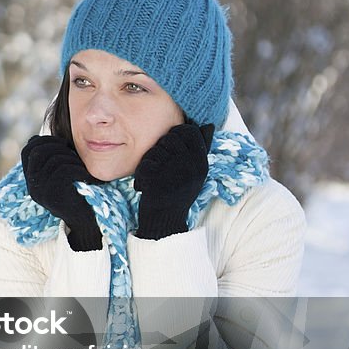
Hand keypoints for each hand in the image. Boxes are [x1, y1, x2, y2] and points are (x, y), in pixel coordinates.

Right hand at [22, 135, 101, 250]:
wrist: (87, 224)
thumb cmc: (80, 193)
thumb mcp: (62, 173)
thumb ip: (52, 158)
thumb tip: (39, 136)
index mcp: (32, 180)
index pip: (28, 150)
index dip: (45, 141)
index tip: (64, 145)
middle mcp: (32, 186)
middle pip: (39, 151)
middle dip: (60, 147)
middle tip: (76, 156)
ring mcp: (40, 191)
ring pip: (54, 159)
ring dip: (73, 160)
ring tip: (83, 170)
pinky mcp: (53, 196)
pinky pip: (65, 170)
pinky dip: (79, 170)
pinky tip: (88, 178)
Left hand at [133, 123, 214, 239]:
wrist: (165, 223)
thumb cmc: (178, 194)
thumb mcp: (195, 172)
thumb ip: (200, 148)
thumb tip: (208, 125)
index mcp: (200, 162)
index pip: (188, 131)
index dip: (175, 135)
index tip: (171, 150)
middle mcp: (190, 165)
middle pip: (169, 138)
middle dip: (160, 149)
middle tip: (161, 166)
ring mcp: (174, 172)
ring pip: (154, 151)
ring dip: (149, 163)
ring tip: (155, 179)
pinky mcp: (157, 180)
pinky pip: (144, 165)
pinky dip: (141, 175)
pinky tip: (145, 187)